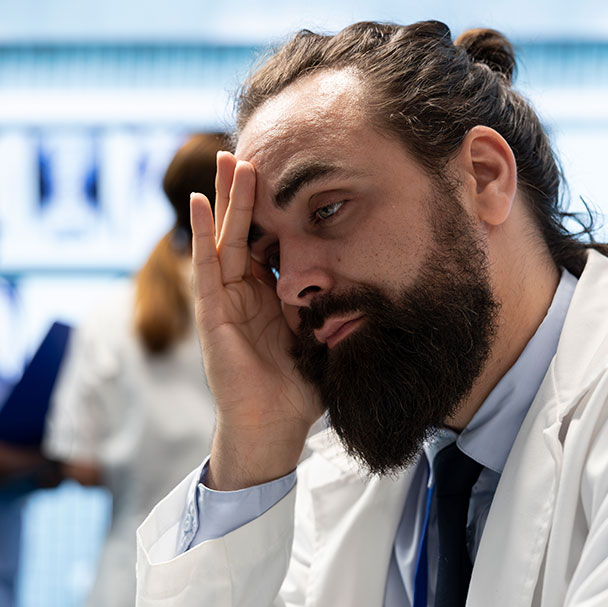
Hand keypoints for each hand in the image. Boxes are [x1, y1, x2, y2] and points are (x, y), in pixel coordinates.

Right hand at [190, 152, 320, 489]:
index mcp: (274, 298)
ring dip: (227, 200)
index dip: (277, 211)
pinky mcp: (214, 315)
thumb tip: (379, 288)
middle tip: (252, 151)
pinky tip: (200, 202)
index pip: (272, 244)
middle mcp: (248, 294)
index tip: (288, 175)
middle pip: (246, 232)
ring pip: (226, 240)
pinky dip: (202, 235)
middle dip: (249, 193)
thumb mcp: (326, 341)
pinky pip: (206, 268)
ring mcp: (227, 302)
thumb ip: (340, 314)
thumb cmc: (300, 390)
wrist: (275, 427)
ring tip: (229, 160)